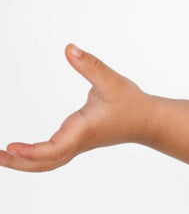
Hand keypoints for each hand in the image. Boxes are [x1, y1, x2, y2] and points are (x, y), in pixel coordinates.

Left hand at [1, 45, 154, 172]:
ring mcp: (77, 146)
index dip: (32, 150)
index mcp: (83, 131)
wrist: (148, 121)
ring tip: (0, 155)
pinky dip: (34, 158)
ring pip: (47, 163)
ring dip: (24, 163)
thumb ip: (91, 65)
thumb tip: (70, 49)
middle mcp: (78, 142)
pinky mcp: (77, 143)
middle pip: (45, 163)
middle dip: (19, 162)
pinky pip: (52, 157)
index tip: (11, 146)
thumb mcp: (112, 81)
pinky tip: (19, 152)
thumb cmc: (132, 103)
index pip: (55, 148)